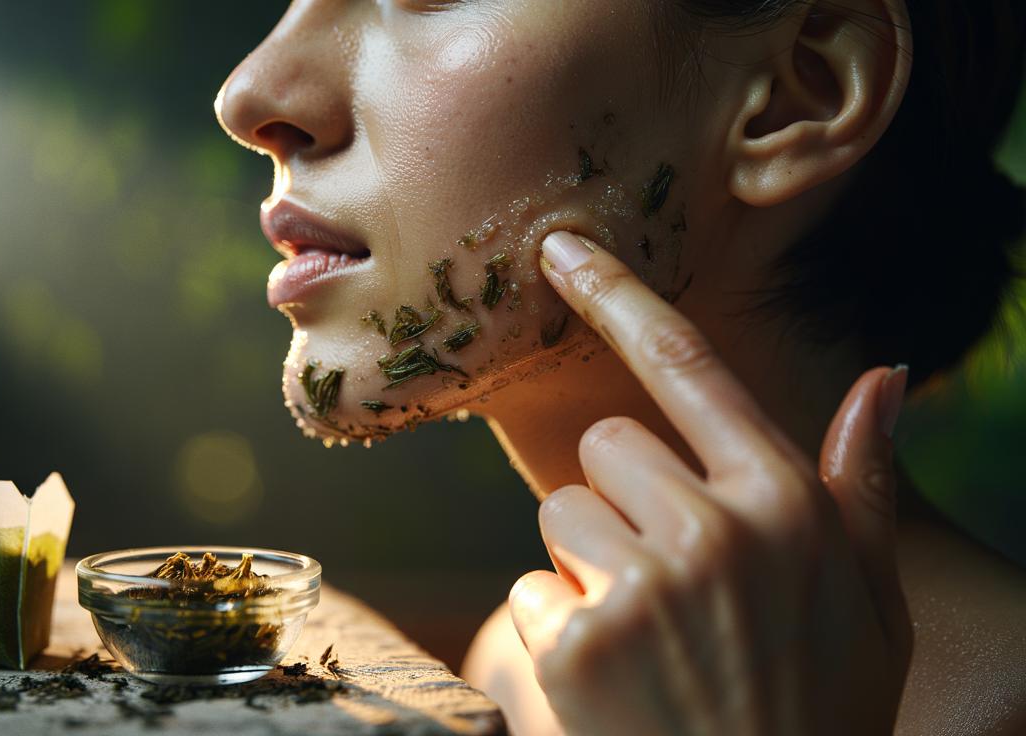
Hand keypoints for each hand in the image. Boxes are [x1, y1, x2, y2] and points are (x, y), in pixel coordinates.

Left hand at [508, 231, 912, 734]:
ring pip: (560, 514)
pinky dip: (557, 633)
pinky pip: (531, 591)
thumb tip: (886, 376)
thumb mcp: (872, 599)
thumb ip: (865, 484)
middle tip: (666, 583)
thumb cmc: (818, 706)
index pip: (688, 365)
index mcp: (786, 502)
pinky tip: (612, 681)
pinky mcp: (577, 641)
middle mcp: (715, 529)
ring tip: (646, 638)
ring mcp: (643, 585)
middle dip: (622, 500)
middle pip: (605, 445)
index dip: (616, 295)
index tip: (558, 250)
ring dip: (586, 568)